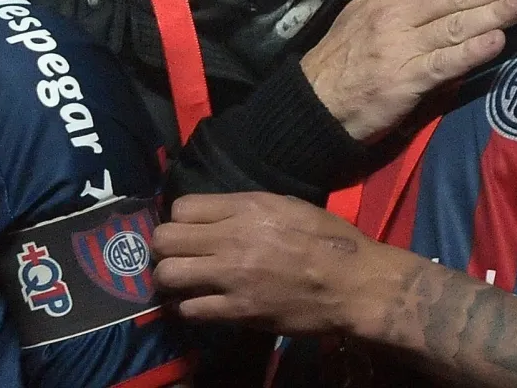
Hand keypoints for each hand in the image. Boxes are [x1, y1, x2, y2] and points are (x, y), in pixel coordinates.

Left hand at [153, 193, 381, 335]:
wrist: (351, 283)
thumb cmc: (325, 237)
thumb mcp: (287, 204)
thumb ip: (246, 207)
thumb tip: (214, 213)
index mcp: (247, 207)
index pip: (182, 206)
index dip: (180, 217)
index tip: (189, 227)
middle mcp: (232, 238)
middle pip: (165, 239)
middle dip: (165, 246)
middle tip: (177, 253)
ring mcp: (232, 278)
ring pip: (169, 275)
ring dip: (170, 277)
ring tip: (182, 279)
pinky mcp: (238, 312)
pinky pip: (191, 309)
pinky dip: (189, 306)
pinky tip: (200, 303)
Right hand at [300, 0, 516, 140]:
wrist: (315, 100)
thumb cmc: (347, 52)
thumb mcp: (370, 5)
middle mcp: (399, 14)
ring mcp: (402, 47)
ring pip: (455, 25)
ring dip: (495, 11)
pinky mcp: (404, 80)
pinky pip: (443, 63)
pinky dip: (470, 52)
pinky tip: (497, 41)